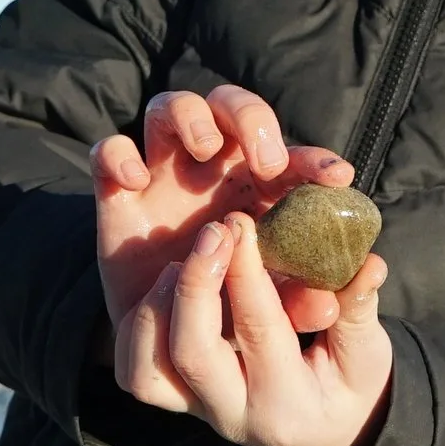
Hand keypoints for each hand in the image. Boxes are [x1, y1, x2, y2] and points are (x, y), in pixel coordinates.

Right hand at [92, 85, 351, 343]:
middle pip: (230, 106)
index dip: (315, 160)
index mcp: (258, 188)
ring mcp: (163, 175)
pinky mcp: (117, 193)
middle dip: (252, 119)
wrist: (164, 339)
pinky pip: (108, 151)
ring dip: (191, 116)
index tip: (336, 178)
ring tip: (205, 148)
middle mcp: (212, 169)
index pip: (290, 156)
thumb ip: (296, 301)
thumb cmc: (228, 310)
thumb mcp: (265, 311)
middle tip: (266, 163)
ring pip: (171, 107)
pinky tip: (136, 180)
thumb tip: (327, 305)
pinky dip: (118, 154)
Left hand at [114, 213, 393, 445]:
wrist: (326, 432)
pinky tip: (167, 283)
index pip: (259, 332)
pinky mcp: (177, 401)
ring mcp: (199, 411)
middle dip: (198, 284)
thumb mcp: (367, 355)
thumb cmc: (351, 385)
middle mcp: (234, 415)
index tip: (244, 224)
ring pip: (151, 372)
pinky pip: (139, 374)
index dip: (248, 274)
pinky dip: (143, 326)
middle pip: (193, 353)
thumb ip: (359, 310)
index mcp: (286, 405)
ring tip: (182, 258)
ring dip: (161, 305)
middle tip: (213, 232)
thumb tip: (369, 264)